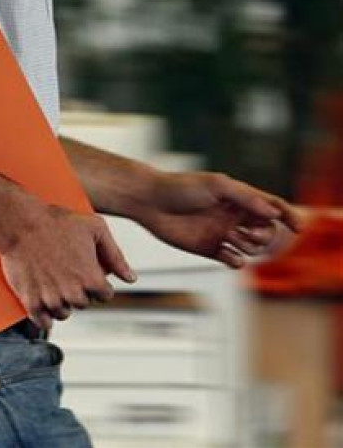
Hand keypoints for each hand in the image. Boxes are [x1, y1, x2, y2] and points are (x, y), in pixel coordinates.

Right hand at [0, 204, 135, 328]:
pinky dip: (45, 317)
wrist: (20, 223)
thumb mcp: (95, 229)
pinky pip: (43, 322)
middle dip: (79, 291)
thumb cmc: (56, 222)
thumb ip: (116, 256)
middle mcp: (73, 294)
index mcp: (91, 279)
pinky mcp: (31, 302)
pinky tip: (44, 304)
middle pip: (83, 304)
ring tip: (54, 284)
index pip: (105, 295)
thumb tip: (130, 278)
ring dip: (62, 303)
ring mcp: (51, 299)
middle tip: (67, 273)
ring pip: (63, 314)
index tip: (87, 273)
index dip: (98, 283)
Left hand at [136, 172, 303, 267]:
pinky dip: (236, 261)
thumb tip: (272, 212)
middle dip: (265, 234)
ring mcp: (221, 233)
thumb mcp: (216, 185)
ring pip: (252, 247)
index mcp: (239, 198)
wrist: (150, 202)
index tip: (298, 227)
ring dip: (251, 247)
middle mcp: (233, 216)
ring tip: (235, 239)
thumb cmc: (181, 187)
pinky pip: (232, 260)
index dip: (288, 216)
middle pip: (266, 231)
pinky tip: (229, 256)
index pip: (272, 207)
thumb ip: (245, 197)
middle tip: (248, 231)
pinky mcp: (208, 249)